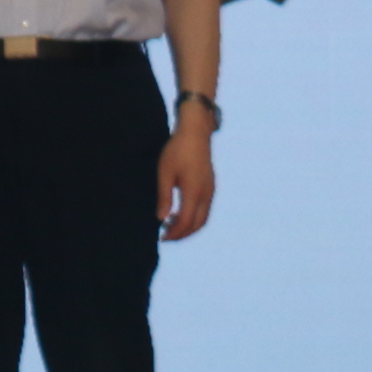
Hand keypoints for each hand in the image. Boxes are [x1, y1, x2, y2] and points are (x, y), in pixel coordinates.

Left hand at [156, 116, 215, 240]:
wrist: (196, 133)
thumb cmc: (177, 151)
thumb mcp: (165, 173)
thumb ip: (164, 197)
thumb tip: (161, 219)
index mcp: (194, 192)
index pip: (186, 222)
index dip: (174, 233)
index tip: (162, 237)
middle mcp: (206, 194)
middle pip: (197, 224)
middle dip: (182, 234)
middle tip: (166, 236)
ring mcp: (211, 191)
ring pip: (203, 218)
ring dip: (189, 226)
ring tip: (170, 226)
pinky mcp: (211, 186)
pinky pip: (205, 209)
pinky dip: (194, 217)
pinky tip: (180, 213)